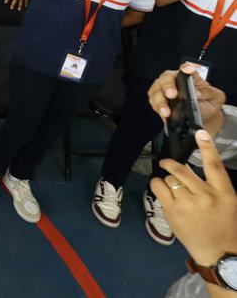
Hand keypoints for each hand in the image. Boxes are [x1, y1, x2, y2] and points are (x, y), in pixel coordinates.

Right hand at [148, 64, 225, 134]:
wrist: (203, 117)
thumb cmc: (208, 103)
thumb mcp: (216, 97)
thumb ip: (208, 92)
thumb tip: (197, 92)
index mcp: (188, 76)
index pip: (186, 68)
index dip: (186, 68)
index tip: (188, 70)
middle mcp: (173, 80)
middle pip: (166, 78)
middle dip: (167, 86)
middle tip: (172, 95)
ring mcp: (163, 90)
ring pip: (156, 91)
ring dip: (160, 101)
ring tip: (166, 111)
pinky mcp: (158, 102)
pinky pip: (154, 103)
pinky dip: (158, 108)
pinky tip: (164, 114)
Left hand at [151, 129, 236, 265]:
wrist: (219, 252)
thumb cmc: (225, 225)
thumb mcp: (228, 202)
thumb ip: (213, 185)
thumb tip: (193, 169)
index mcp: (224, 192)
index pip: (214, 165)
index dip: (207, 147)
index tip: (200, 132)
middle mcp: (205, 195)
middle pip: (182, 169)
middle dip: (171, 163)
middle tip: (167, 163)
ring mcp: (188, 203)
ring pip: (168, 178)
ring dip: (166, 179)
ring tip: (169, 186)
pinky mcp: (173, 210)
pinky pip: (158, 188)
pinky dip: (157, 185)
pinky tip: (161, 189)